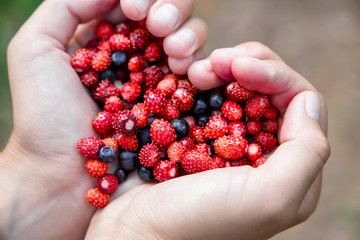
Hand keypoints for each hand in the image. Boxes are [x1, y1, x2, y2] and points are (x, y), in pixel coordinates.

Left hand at [0, 0, 206, 238]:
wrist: (60, 178)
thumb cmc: (44, 116)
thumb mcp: (36, 49)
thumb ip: (68, 6)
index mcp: (110, 42)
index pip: (140, 6)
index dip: (148, 1)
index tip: (137, 11)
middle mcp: (139, 60)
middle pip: (172, 20)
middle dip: (174, 14)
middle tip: (160, 29)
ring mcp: (161, 85)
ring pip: (192, 45)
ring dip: (190, 38)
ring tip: (175, 54)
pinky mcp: (177, 112)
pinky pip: (201, 81)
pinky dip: (202, 68)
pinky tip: (190, 71)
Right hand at [84, 42, 329, 239]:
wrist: (134, 234)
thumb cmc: (199, 223)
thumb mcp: (270, 198)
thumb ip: (306, 151)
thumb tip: (306, 100)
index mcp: (287, 169)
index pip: (299, 103)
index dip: (275, 76)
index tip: (240, 66)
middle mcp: (259, 152)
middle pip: (268, 90)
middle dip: (246, 66)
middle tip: (217, 60)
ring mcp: (224, 142)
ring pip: (236, 88)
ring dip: (220, 69)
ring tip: (196, 70)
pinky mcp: (194, 137)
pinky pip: (205, 97)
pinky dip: (198, 82)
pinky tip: (186, 77)